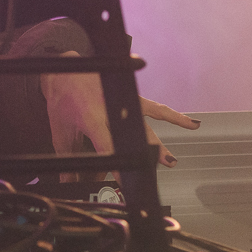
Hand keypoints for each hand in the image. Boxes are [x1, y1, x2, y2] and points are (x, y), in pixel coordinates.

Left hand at [43, 50, 197, 166]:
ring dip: (162, 138)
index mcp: (92, 118)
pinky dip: (173, 116)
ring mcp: (124, 100)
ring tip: (172, 158)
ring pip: (149, 120)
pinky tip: (191, 124)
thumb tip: (68, 182)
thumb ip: (68, 160)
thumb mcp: (60, 132)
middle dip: (146, 152)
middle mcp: (112, 107)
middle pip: (133, 134)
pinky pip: (155, 108)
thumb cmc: (61, 100)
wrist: (64, 68)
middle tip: (158, 170)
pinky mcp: (132, 95)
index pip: (107, 144)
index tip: (125, 181)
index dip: (117, 163)